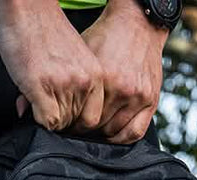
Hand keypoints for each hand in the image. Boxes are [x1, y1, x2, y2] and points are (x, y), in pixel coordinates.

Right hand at [0, 0, 103, 132]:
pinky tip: (30, 100)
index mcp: (95, 74)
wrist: (27, 6)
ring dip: (46, 117)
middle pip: (75, 125)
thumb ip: (70, 87)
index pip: (92, 119)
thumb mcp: (70, 59)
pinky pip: (45, 122)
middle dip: (59, 120)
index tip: (63, 116)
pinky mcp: (41, 87)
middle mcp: (84, 82)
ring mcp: (64, 85)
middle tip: (46, 104)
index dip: (76, 123)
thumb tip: (57, 115)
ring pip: (60, 125)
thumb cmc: (45, 29)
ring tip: (37, 96)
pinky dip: (36, 118)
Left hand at [82, 0, 168, 143]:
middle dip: (88, 129)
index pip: (84, 118)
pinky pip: (135, 133)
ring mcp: (138, 96)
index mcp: (104, 79)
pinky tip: (114, 134)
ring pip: (115, 133)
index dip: (75, 124)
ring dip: (104, 134)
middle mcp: (122, 89)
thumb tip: (45, 108)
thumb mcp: (84, 54)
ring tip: (97, 128)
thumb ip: (73, 83)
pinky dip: (122, 138)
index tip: (71, 125)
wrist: (137, 24)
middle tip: (82, 128)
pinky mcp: (151, 100)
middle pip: (98, 127)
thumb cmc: (107, 37)